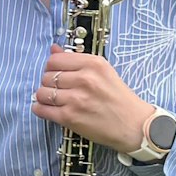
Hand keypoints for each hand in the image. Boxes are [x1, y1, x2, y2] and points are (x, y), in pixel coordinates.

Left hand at [30, 45, 151, 153]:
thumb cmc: (120, 99)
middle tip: (61, 90)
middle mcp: (85, 79)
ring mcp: (76, 99)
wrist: (135, 126)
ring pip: (41, 92)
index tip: (58, 74)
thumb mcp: (104, 72)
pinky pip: (40, 109)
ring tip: (56, 101)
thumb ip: (77, 60)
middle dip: (49, 83)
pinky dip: (41, 109)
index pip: (55, 60)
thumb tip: (53, 49)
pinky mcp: (69, 117)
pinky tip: (50, 110)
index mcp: (94, 64)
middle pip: (46, 76)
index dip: (52, 68)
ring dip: (45, 97)